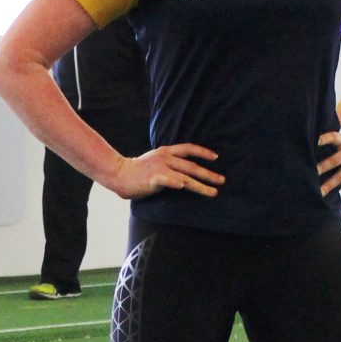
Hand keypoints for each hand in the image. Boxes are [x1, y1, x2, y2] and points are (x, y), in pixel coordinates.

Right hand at [104, 143, 222, 200]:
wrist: (119, 173)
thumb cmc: (138, 170)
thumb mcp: (156, 159)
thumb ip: (170, 162)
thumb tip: (184, 170)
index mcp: (166, 152)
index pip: (188, 149)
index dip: (203, 152)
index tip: (215, 158)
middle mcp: (165, 158)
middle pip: (191, 166)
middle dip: (208, 174)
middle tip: (221, 180)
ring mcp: (160, 168)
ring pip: (185, 177)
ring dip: (200, 185)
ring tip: (212, 192)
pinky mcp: (153, 179)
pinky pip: (166, 180)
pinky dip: (174, 183)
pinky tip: (183, 186)